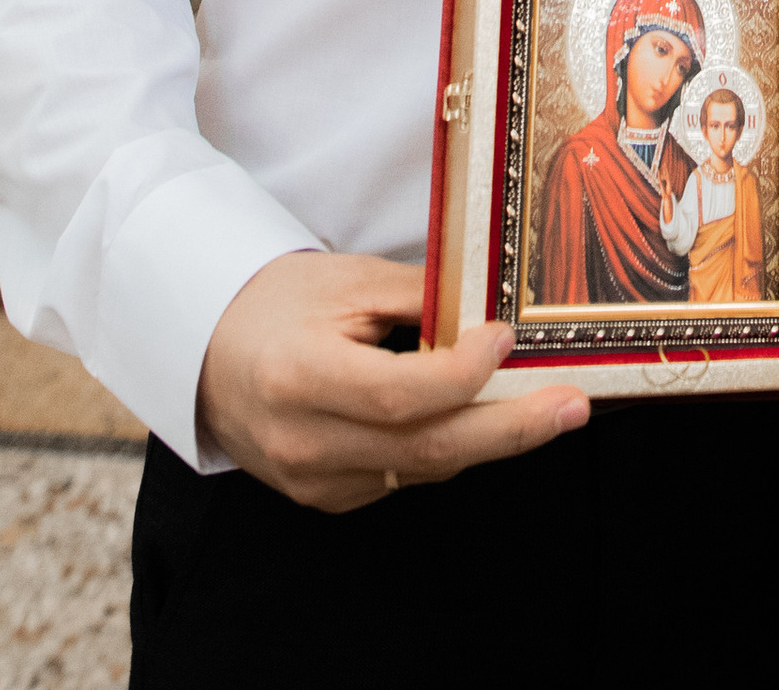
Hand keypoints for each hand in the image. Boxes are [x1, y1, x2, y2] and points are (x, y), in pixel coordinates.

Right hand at [195, 249, 587, 512]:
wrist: (205, 349)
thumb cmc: (277, 302)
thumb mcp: (346, 281)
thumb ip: (422, 296)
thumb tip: (495, 306)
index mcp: (301, 378)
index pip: (401, 394)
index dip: (464, 373)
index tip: (507, 337)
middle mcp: (305, 442)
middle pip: (425, 449)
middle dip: (511, 429)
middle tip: (572, 406)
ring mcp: (312, 480)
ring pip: (421, 467)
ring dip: (487, 439)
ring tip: (546, 407)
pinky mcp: (323, 496)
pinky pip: (399, 476)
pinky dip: (441, 447)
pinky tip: (473, 417)